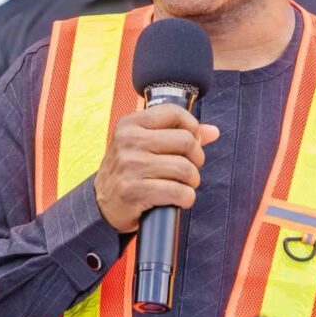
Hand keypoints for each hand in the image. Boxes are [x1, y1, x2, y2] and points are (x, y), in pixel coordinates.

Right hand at [94, 104, 219, 232]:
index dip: (192, 128)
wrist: (102, 203)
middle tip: (189, 168)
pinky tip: (179, 199)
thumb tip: (213, 131)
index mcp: (130, 124)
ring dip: (192, 181)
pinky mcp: (134, 191)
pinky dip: (186, 198)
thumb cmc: (131, 170)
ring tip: (184, 184)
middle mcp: (128, 141)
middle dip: (196, 158)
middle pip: (186, 141)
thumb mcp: (146, 144)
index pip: (174, 113)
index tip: (191, 142)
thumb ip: (178, 134)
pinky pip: (178, 192)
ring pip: (185, 168)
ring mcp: (130, 166)